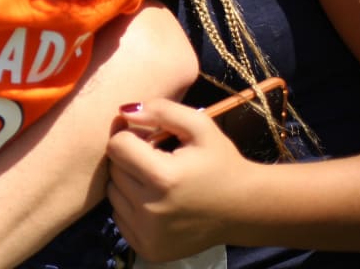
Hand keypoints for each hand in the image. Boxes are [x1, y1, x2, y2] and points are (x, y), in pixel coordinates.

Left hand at [106, 99, 260, 261]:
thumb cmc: (221, 163)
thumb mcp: (200, 127)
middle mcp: (150, 209)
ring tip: (158, 183)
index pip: (116, 146)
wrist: (245, 210)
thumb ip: (162, 110)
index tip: (149, 140)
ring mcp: (147, 233)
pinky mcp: (147, 249)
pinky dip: (131, 207)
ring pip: (113, 194)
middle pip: (114, 170)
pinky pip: (120, 218)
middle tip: (158, 161)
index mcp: (163, 178)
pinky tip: (157, 203)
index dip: (130, 137)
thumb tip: (124, 111)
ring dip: (128, 183)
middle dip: (130, 160)